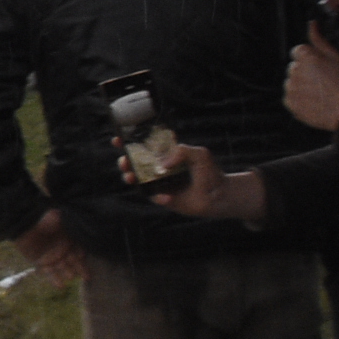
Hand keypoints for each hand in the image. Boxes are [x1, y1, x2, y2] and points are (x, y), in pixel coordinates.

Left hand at [15, 209, 85, 286]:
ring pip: (63, 268)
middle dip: (78, 267)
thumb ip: (64, 220)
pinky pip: (49, 273)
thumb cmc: (41, 220)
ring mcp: (53, 259)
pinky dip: (54, 280)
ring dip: (67, 273)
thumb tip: (71, 218)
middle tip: (81, 271)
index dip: (81, 254)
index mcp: (69, 241)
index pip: (79, 250)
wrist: (23, 226)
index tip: (81, 256)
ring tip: (70, 277)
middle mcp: (63, 252)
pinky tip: (60, 286)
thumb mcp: (55, 217)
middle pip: (73, 261)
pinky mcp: (42, 264)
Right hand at [129, 141, 269, 222]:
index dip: (128, 142)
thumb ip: (181, 151)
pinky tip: (167, 196)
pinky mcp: (163, 199)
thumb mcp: (199, 153)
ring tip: (131, 178)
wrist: (220, 195)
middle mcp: (158, 169)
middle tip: (125, 161)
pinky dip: (158, 197)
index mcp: (164, 155)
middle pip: (134, 164)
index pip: (143, 147)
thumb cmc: (210, 171)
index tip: (118, 139)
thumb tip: (163, 164)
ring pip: (137, 181)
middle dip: (125, 161)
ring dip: (130, 178)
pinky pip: (154, 197)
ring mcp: (159, 184)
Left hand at [286, 23, 338, 131]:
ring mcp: (290, 86)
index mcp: (305, 55)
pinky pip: (290, 98)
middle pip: (295, 67)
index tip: (321, 69)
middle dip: (305, 72)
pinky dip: (299, 100)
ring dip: (301, 86)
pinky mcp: (289, 102)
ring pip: (292, 82)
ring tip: (319, 93)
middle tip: (323, 82)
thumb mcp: (336, 56)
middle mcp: (294, 69)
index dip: (311, 60)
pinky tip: (314, 101)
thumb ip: (319, 40)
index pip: (298, 52)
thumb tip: (311, 23)